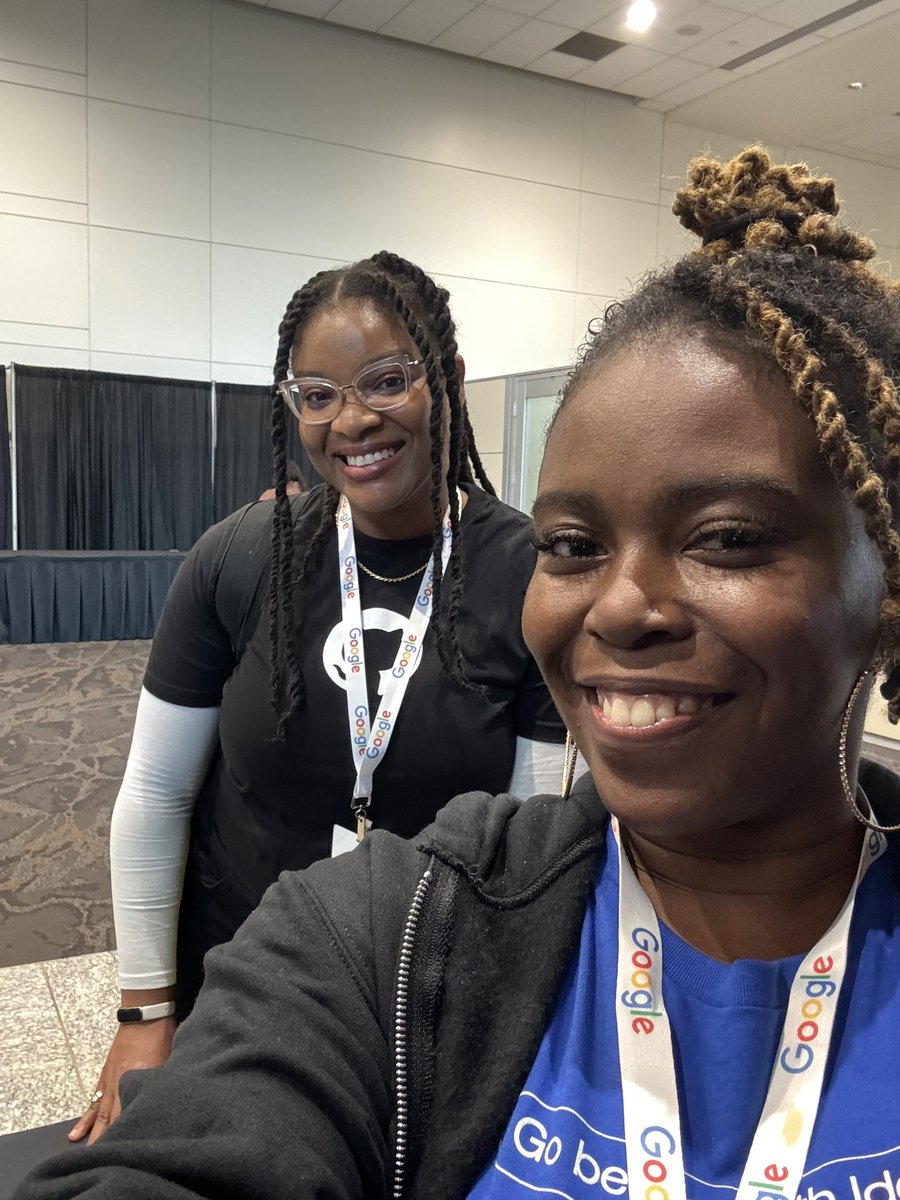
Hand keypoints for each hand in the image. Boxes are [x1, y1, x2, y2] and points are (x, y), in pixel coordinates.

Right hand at [69, 1018, 175, 1143]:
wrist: (145, 1013)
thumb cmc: (161, 1034)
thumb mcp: (168, 1059)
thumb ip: (163, 1081)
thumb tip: (166, 1098)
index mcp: (136, 1079)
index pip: (130, 1111)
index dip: (127, 1129)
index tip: (124, 1145)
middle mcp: (120, 1083)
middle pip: (112, 1116)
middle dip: (106, 1138)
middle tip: (101, 1157)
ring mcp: (110, 1079)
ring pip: (100, 1111)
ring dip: (94, 1132)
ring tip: (86, 1152)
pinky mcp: (106, 1074)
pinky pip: (94, 1099)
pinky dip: (87, 1115)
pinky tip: (78, 1130)